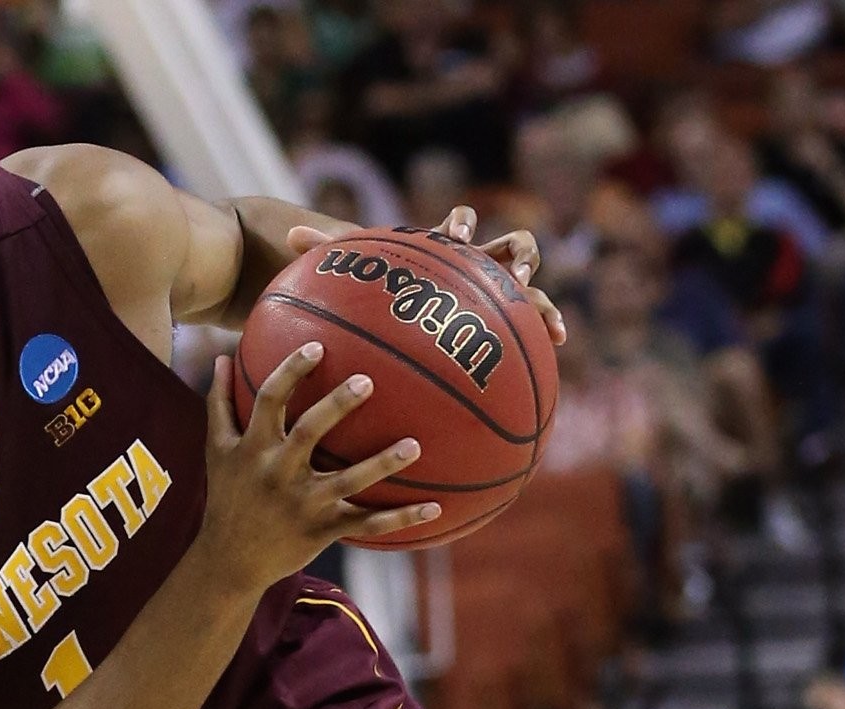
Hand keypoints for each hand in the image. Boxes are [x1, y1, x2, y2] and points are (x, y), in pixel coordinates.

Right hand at [203, 345, 438, 582]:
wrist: (228, 562)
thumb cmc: (227, 497)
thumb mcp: (215, 451)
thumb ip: (219, 404)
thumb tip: (220, 357)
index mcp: (254, 449)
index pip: (270, 401)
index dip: (291, 372)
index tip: (317, 347)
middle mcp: (278, 473)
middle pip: (309, 432)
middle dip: (336, 406)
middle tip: (367, 381)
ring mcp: (303, 504)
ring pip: (347, 482)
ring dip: (381, 464)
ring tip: (415, 445)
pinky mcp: (322, 531)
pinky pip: (366, 524)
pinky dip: (401, 519)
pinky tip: (434, 509)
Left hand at [289, 207, 564, 345]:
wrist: (409, 318)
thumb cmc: (381, 294)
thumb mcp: (357, 278)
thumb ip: (328, 254)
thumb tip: (289, 237)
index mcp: (448, 251)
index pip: (460, 225)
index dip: (462, 226)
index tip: (455, 236)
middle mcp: (481, 268)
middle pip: (511, 246)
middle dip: (518, 253)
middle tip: (512, 270)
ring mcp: (500, 296)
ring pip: (531, 290)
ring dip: (541, 301)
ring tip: (549, 323)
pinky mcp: (508, 327)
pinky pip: (532, 331)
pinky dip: (547, 331)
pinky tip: (555, 347)